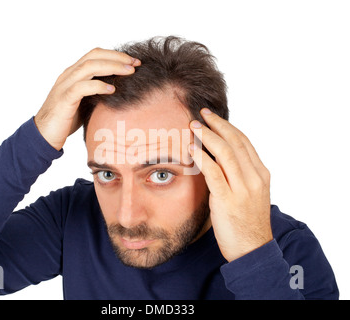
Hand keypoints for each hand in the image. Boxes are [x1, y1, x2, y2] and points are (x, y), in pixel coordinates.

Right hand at [34, 48, 140, 150]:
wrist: (43, 135)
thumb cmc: (65, 121)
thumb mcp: (85, 103)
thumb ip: (97, 94)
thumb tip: (120, 92)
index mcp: (74, 74)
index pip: (95, 55)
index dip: (115, 55)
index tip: (134, 62)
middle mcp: (68, 75)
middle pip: (94, 55)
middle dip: (117, 57)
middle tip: (136, 63)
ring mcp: (65, 85)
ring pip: (89, 67)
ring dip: (112, 67)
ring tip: (129, 72)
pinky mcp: (64, 99)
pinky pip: (82, 87)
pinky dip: (98, 86)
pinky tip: (112, 90)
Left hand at [189, 108, 272, 261]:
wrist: (252, 249)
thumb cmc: (246, 222)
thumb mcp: (249, 194)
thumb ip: (238, 175)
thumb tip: (218, 158)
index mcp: (261, 174)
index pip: (244, 142)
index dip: (228, 127)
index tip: (213, 117)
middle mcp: (254, 178)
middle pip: (236, 142)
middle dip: (218, 125)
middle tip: (202, 113)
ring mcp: (243, 189)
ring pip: (226, 153)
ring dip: (208, 136)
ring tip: (194, 125)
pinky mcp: (228, 200)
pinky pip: (214, 173)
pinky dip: (202, 157)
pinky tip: (192, 148)